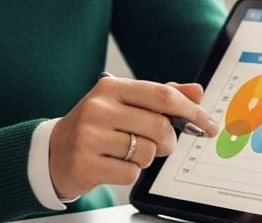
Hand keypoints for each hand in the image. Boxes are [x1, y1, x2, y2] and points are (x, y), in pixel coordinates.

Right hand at [48, 76, 219, 198]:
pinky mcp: (86, 163)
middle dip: (168, 140)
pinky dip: (130, 173)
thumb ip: (159, 96)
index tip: (208, 124)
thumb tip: (196, 90)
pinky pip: (131, 173)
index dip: (191, 111)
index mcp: (110, 87)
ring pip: (146, 152)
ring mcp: (89, 136)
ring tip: (126, 152)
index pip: (162, 95)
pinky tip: (113, 165)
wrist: (53, 152)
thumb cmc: (95, 126)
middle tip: (161, 144)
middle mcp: (97, 108)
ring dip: (145, 158)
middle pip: (159, 126)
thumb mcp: (123, 104)